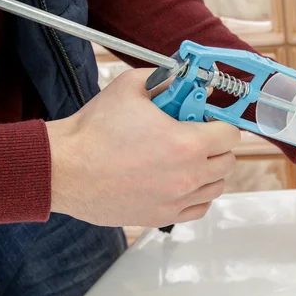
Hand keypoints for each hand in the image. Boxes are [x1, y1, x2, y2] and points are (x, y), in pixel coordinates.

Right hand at [46, 68, 239, 226]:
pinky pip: (199, 208)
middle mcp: (188, 176)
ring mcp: (176, 200)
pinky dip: (198, 195)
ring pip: (217, 186)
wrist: (64, 169)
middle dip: (217, 145)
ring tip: (188, 159)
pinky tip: (182, 181)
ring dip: (210, 170)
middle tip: (198, 136)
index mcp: (187, 144)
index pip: (230, 135)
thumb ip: (166, 79)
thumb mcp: (131, 87)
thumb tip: (186, 79)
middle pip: (228, 161)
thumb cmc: (93, 132)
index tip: (210, 120)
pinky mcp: (162, 216)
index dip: (221, 123)